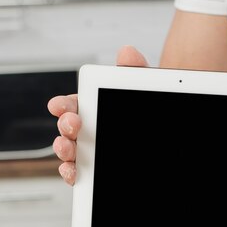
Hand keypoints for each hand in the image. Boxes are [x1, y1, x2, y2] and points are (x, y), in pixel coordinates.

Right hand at [47, 46, 148, 184]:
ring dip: (64, 150)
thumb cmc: (149, 107)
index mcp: (94, 106)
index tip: (58, 106)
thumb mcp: (145, 90)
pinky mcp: (94, 170)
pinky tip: (74, 172)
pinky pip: (78, 173)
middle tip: (72, 125)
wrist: (168, 132)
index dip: (63, 105)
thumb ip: (136, 72)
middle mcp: (88, 129)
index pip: (73, 105)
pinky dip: (71, 173)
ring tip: (68, 149)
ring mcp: (90, 151)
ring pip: (69, 151)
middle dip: (65, 126)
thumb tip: (127, 53)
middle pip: (68, 128)